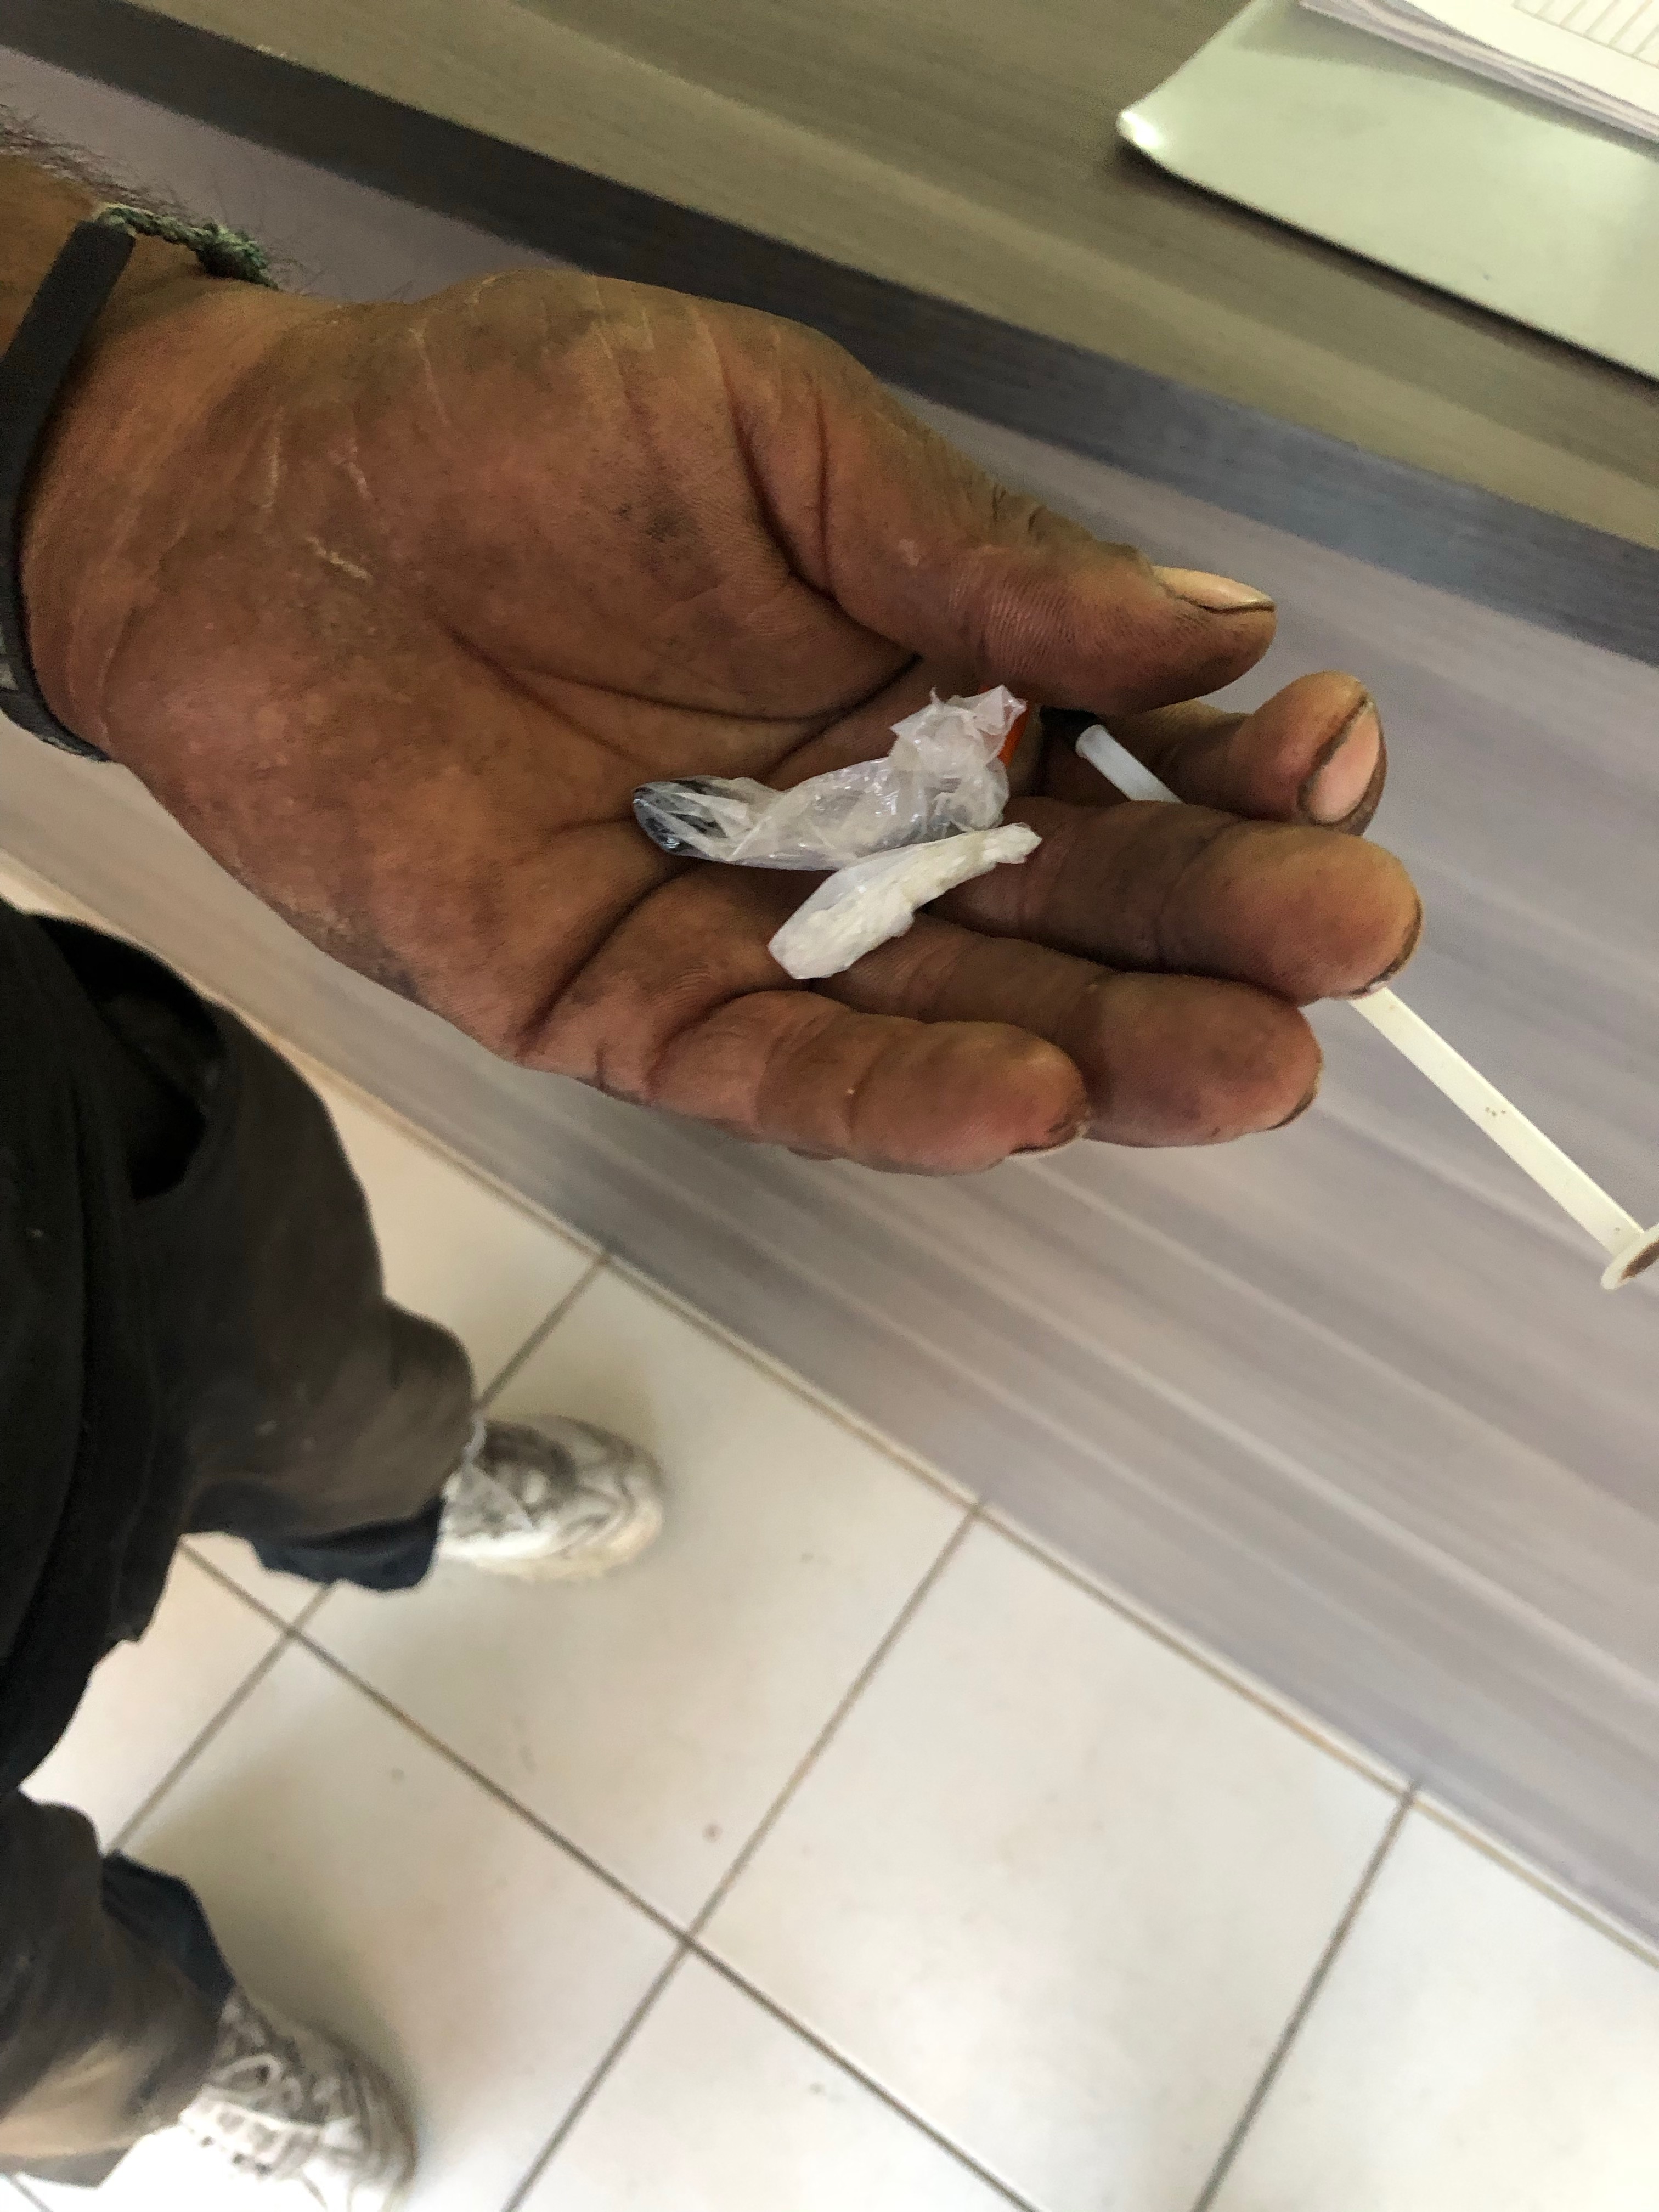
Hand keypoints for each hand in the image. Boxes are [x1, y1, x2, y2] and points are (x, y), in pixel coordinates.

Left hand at [26, 266, 1418, 1170]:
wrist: (256, 515)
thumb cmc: (510, 434)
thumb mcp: (779, 438)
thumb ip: (982, 554)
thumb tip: (1216, 628)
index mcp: (927, 668)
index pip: (1125, 744)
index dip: (1239, 767)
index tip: (1328, 755)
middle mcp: (865, 818)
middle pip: (1071, 901)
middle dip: (1216, 930)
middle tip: (1346, 948)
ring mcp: (757, 928)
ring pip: (960, 1016)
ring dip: (1107, 1049)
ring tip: (1246, 1069)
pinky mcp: (632, 1010)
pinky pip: (785, 1075)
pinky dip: (900, 1097)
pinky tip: (1030, 1100)